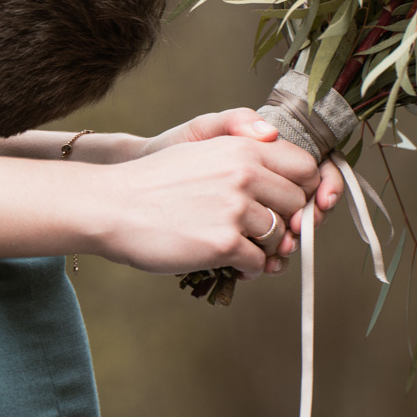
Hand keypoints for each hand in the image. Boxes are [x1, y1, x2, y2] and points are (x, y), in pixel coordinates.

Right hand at [137, 107, 344, 271]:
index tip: (286, 206)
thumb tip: (290, 180)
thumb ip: (246, 155)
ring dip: (263, 248)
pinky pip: (258, 263)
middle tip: (257, 232)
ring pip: (279, 238)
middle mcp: (245, 173)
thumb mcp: (201, 150)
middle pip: (298, 206)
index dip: (302, 191)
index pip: (305, 168)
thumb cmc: (155, 184)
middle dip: (283, 224)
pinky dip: (247, 269)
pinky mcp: (224, 242)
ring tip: (236, 247)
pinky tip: (225, 262)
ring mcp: (235, 209)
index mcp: (242, 148)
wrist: (112, 206)